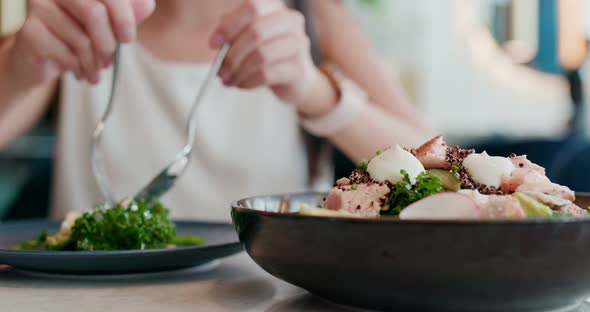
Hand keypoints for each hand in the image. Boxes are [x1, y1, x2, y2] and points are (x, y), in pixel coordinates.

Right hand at [9, 0, 154, 86]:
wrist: (42, 60)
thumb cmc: (79, 38)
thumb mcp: (108, 26)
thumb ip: (128, 13)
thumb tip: (148, 5)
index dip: (123, 17)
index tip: (128, 40)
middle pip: (94, 12)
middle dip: (108, 43)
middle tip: (110, 61)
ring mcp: (37, 7)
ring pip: (81, 38)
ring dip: (94, 63)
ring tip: (96, 73)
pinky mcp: (28, 31)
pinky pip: (65, 53)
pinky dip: (79, 69)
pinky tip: (81, 74)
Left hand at [211, 0, 338, 116]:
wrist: (297, 79)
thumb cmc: (268, 55)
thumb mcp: (248, 38)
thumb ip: (232, 33)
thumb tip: (217, 42)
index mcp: (276, 8)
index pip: (252, 8)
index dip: (229, 26)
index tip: (213, 44)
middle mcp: (291, 22)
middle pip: (256, 32)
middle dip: (232, 54)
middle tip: (220, 70)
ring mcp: (298, 45)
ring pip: (260, 56)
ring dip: (238, 71)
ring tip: (229, 80)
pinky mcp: (297, 69)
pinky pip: (266, 75)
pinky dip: (248, 82)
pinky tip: (242, 84)